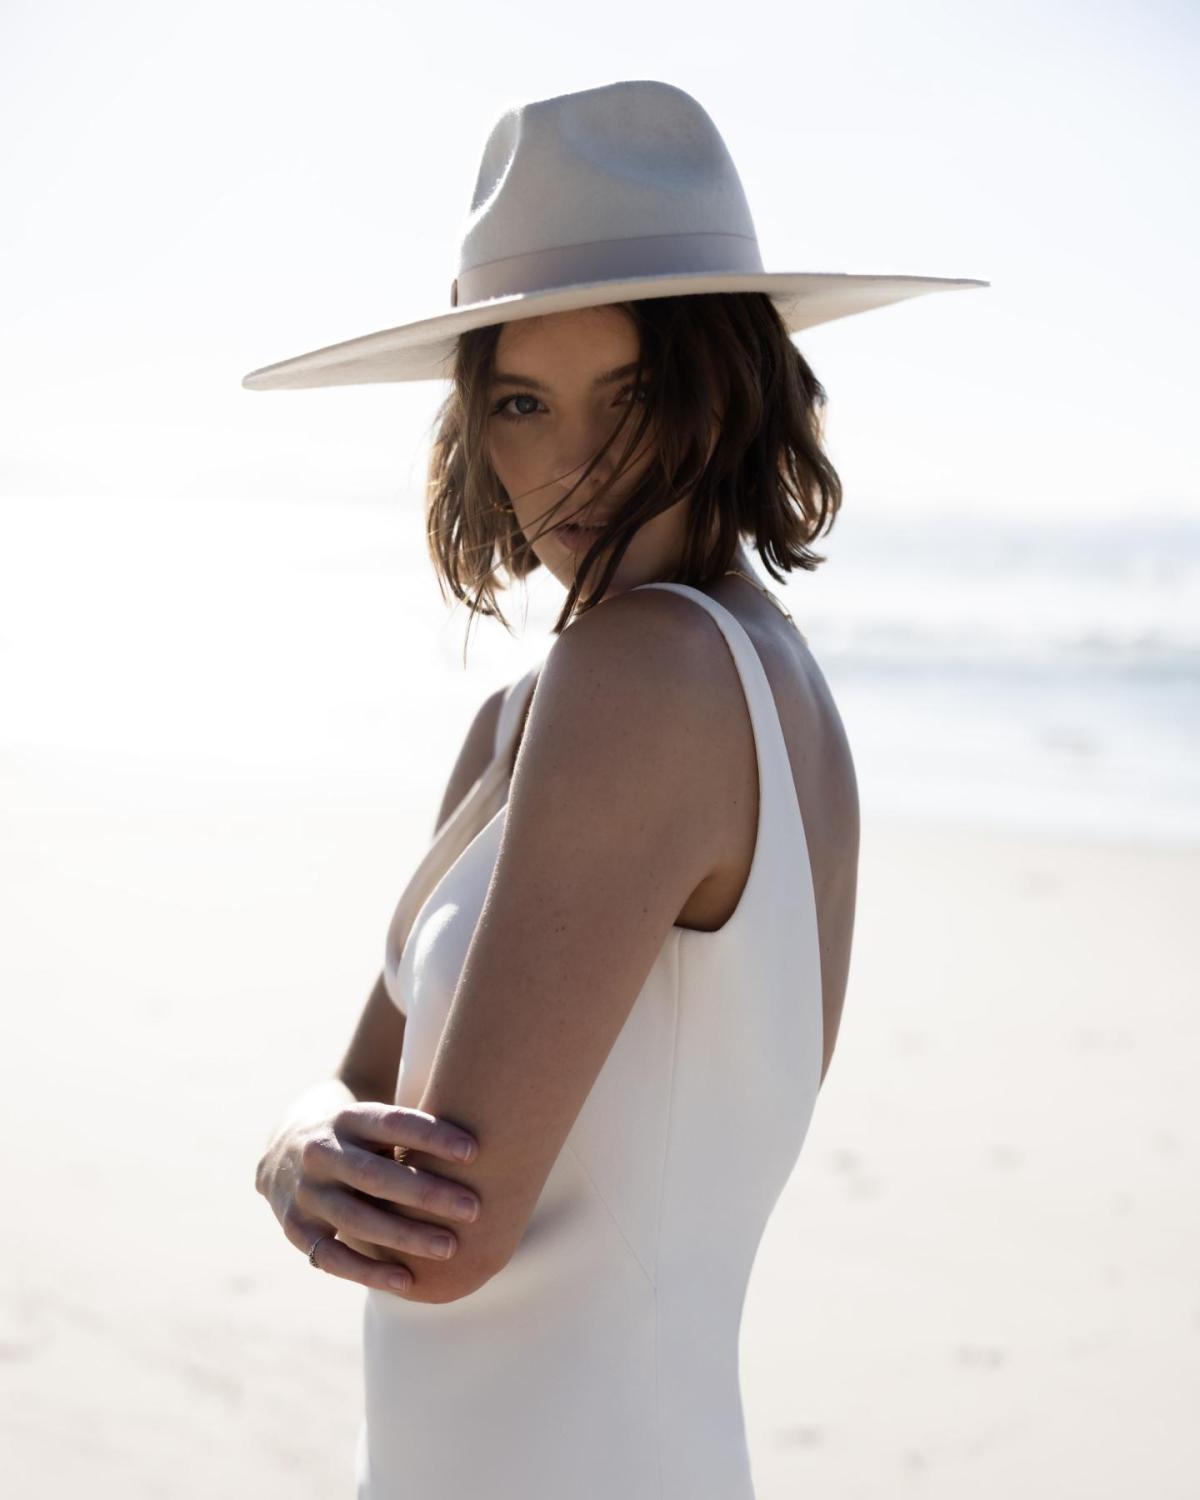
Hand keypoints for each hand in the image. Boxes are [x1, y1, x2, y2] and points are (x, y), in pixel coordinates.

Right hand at [257, 1101, 480, 1294]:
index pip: (391, 1123)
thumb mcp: (375, 1119)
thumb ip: (415, 1131)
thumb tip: (487, 1136)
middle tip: (472, 1207)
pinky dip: (369, 1271)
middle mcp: (322, 1153)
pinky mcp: (297, 1229)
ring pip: (356, 1217)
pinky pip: (333, 1256)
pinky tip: (407, 1281)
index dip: (432, 1136)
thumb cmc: (359, 1136)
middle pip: (375, 1175)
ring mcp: (306, 1193)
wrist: (284, 1147)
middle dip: (425, 1192)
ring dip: (404, 1236)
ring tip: (450, 1248)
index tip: (474, 1151)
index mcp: (346, 1118)